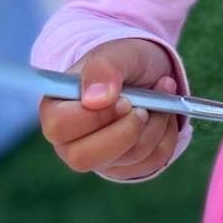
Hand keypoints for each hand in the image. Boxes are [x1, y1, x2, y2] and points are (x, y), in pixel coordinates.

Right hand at [39, 39, 180, 180]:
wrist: (148, 73)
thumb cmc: (123, 62)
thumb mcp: (115, 54)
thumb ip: (102, 70)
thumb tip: (94, 100)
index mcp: (56, 110)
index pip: (59, 126)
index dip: (96, 116)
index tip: (124, 99)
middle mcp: (70, 141)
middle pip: (83, 158)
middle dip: (126, 131)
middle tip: (144, 107)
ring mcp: (98, 158)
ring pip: (128, 157)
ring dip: (155, 125)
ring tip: (160, 97)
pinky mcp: (125, 167)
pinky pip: (152, 162)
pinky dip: (166, 135)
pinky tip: (162, 114)